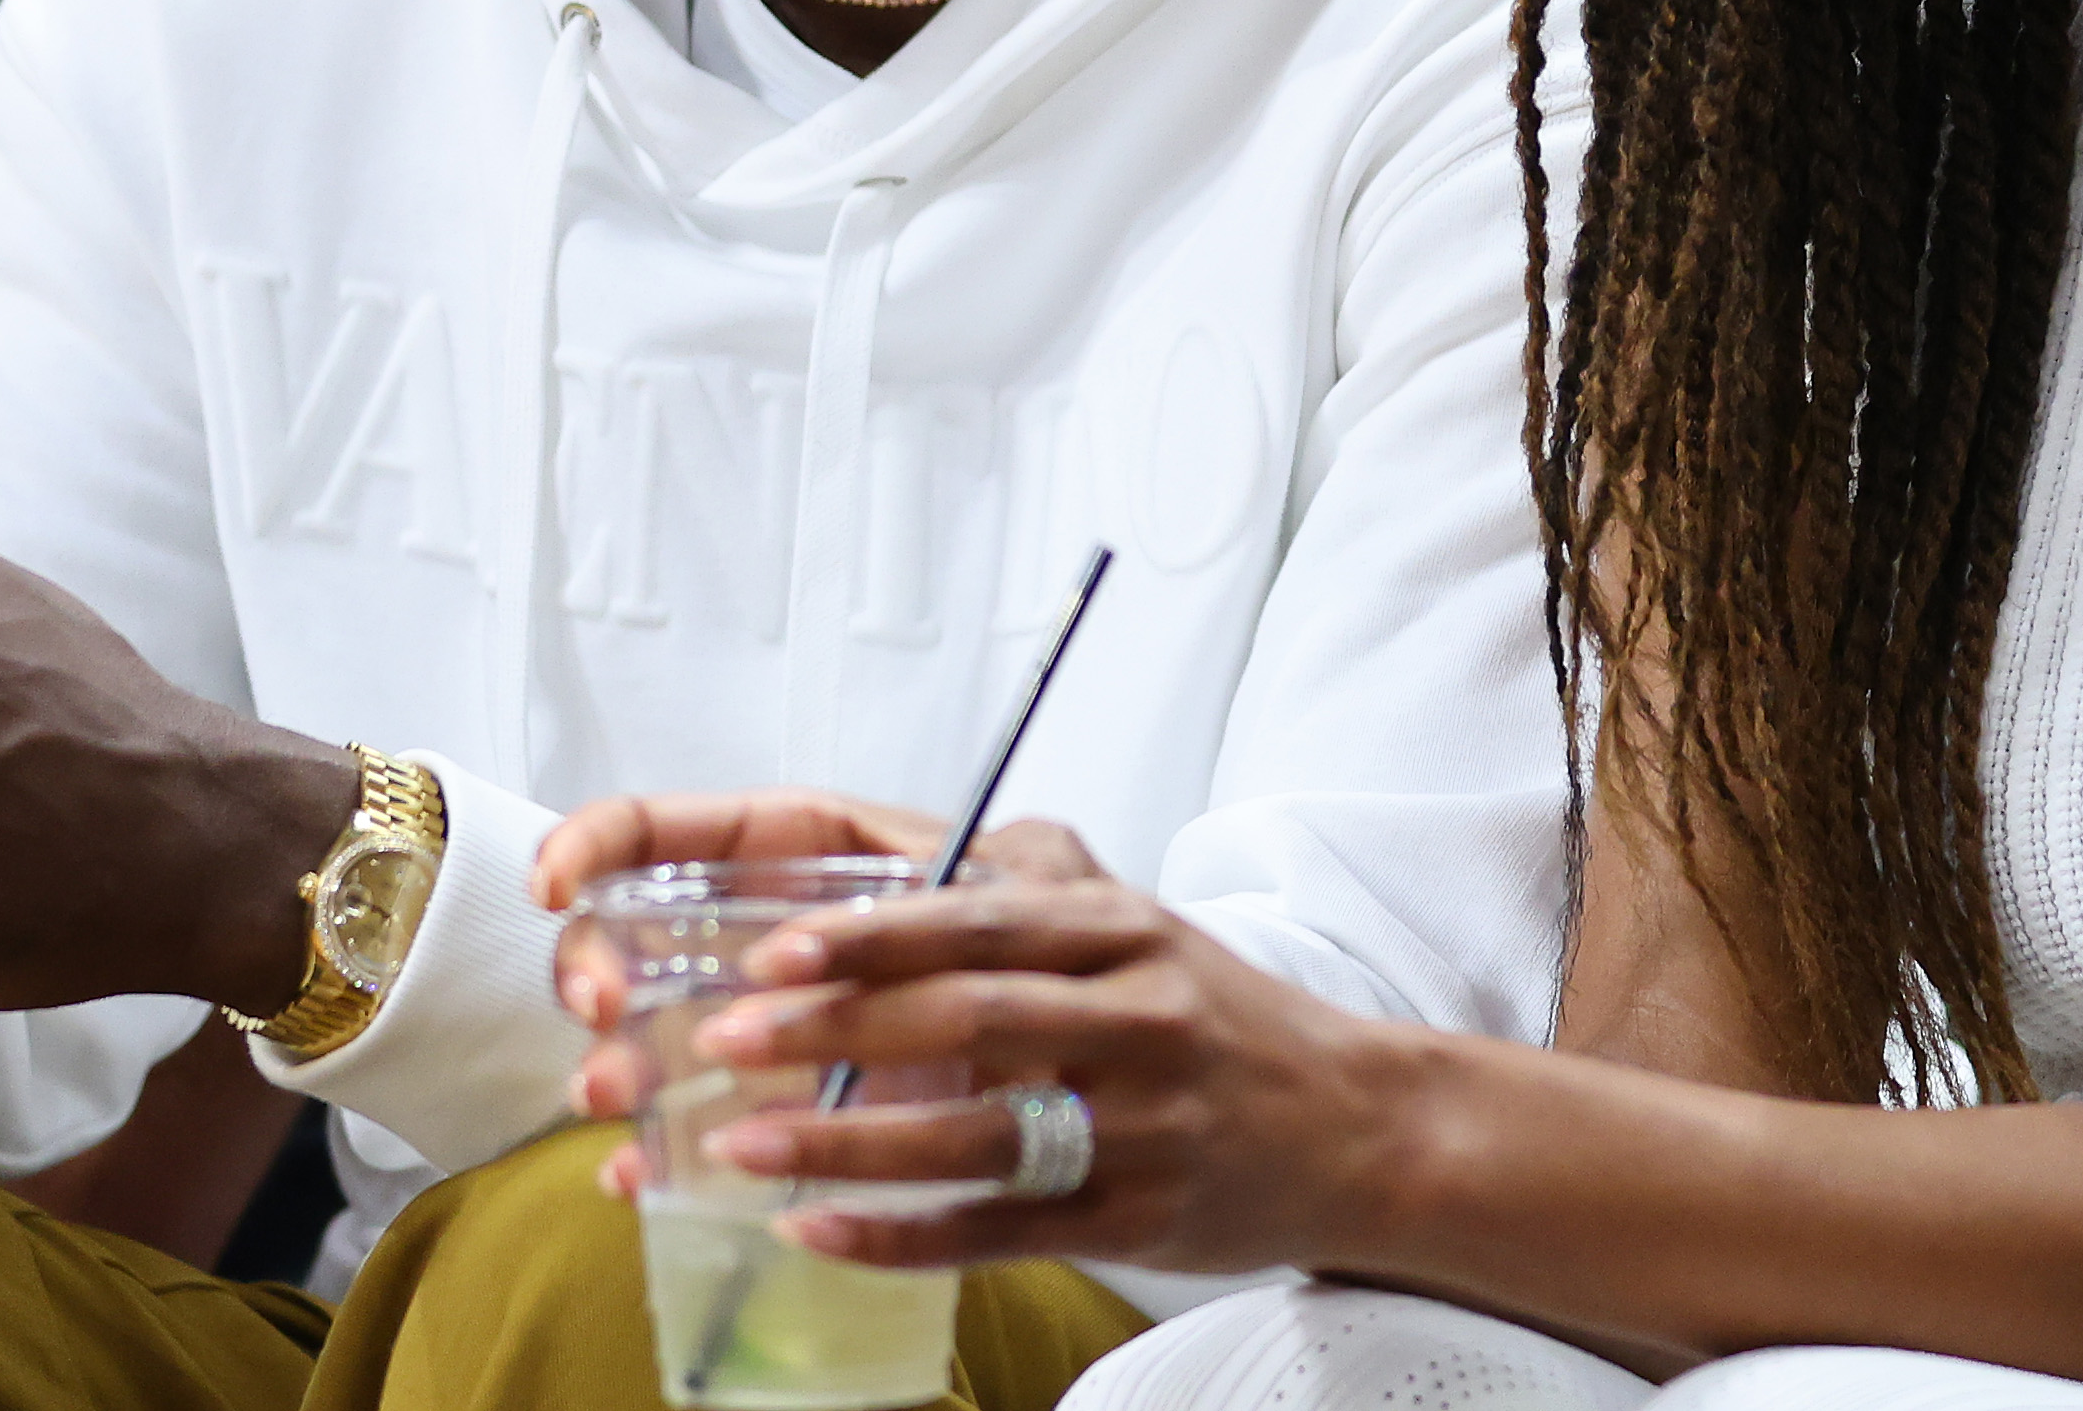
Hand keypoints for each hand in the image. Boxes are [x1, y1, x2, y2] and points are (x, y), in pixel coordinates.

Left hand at [543, 796, 1426, 1278]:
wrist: (1355, 1126)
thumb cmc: (1216, 1017)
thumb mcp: (1135, 922)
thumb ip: (1020, 882)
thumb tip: (873, 849)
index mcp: (1120, 930)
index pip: (979, 920)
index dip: (872, 934)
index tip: (775, 947)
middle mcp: (1134, 1014)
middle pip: (967, 1017)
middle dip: (834, 1029)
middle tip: (727, 1037)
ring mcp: (1138, 1123)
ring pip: (975, 1131)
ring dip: (846, 1140)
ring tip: (741, 1142)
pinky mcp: (1137, 1217)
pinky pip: (998, 1229)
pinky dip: (899, 1233)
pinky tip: (816, 1231)